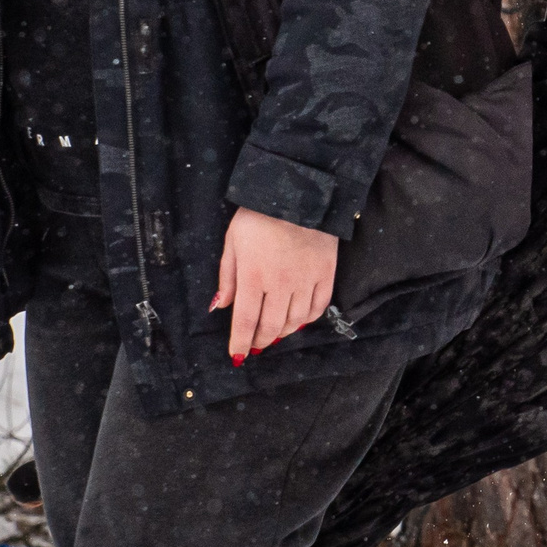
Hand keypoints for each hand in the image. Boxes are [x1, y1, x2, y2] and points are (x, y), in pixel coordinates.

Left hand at [212, 207, 337, 361]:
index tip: (238, 354)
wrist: (297, 191)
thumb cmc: (259, 215)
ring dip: (282, 332)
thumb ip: (227, 277)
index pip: (246, 321)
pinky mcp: (326, 272)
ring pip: (295, 321)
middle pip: (271, 326)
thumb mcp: (233, 241)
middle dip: (260, 341)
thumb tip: (221, 307)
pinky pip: (319, 306)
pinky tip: (299, 319)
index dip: (241, 343)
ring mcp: (306, 279)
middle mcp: (281, 283)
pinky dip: (307, 319)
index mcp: (253, 276)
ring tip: (275, 334)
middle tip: (255, 345)